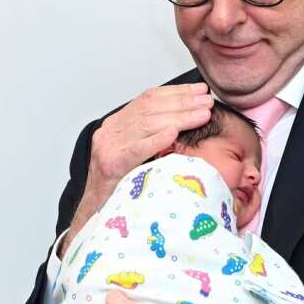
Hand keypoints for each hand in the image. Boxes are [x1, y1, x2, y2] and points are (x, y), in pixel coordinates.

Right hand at [60, 83, 213, 257]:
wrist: (96, 212)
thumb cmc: (122, 184)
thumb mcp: (139, 153)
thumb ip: (155, 135)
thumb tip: (189, 119)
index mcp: (117, 125)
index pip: (148, 99)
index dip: (177, 92)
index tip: (201, 91)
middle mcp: (110, 132)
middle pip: (150, 109)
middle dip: (183, 103)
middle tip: (208, 101)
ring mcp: (107, 147)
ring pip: (146, 124)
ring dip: (179, 117)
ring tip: (202, 114)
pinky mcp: (109, 165)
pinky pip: (135, 149)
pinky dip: (156, 139)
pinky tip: (174, 133)